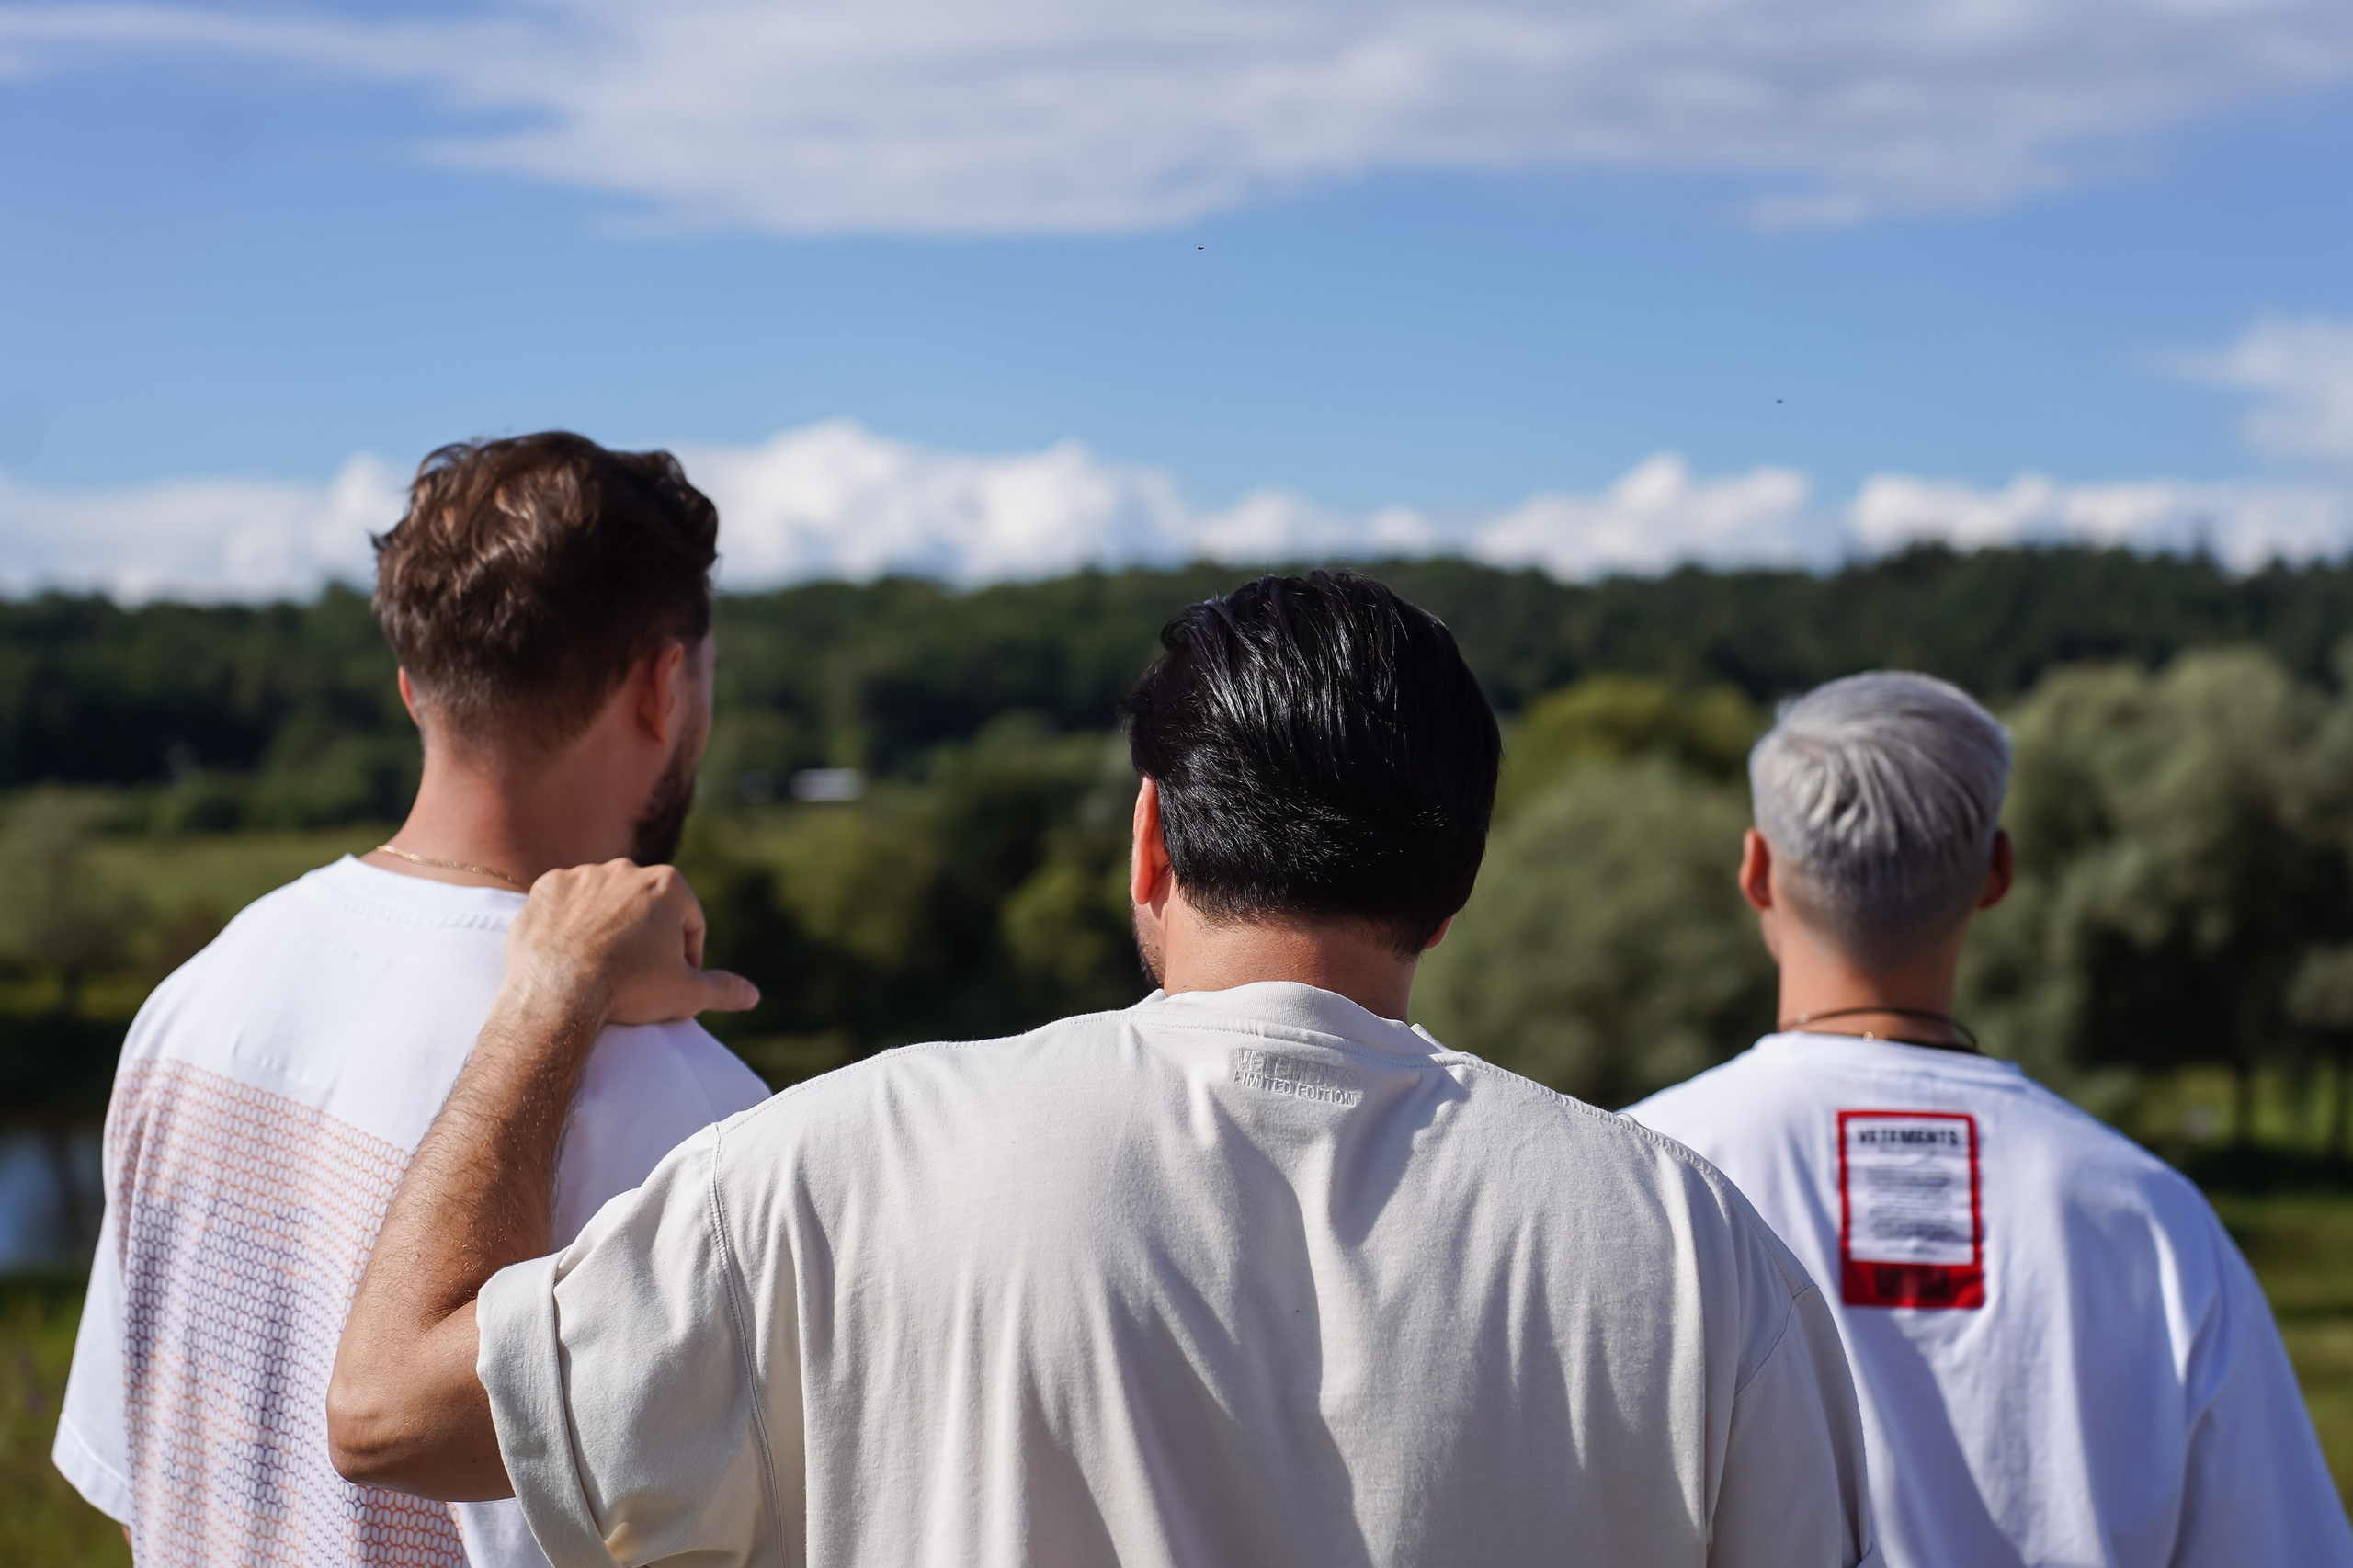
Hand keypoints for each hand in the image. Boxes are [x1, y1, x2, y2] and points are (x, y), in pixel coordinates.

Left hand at [505, 860, 759, 1025]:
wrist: (558, 993)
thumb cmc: (629, 988)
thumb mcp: (687, 994)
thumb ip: (722, 989)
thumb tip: (753, 996)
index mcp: (667, 884)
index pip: (689, 922)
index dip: (687, 956)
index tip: (672, 981)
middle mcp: (626, 869)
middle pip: (647, 907)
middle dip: (646, 936)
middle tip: (636, 974)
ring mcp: (582, 875)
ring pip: (605, 902)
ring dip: (608, 926)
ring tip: (601, 964)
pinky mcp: (546, 887)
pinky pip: (565, 903)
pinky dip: (569, 923)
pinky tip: (570, 951)